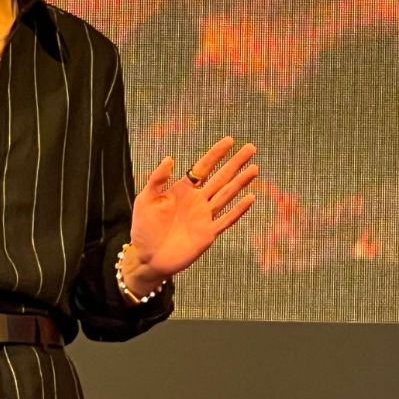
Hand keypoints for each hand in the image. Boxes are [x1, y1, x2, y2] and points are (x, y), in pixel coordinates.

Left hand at [128, 136, 257, 281]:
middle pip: (220, 178)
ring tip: (254, 169)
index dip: (216, 154)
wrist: (147, 257)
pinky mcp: (208, 233)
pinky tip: (250, 198)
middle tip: (250, 148)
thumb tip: (170, 158)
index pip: (202, 168)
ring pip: (227, 195)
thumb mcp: (145, 200)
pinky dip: (238, 210)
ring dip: (241, 182)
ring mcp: (204, 216)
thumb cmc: (143, 228)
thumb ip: (157, 180)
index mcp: (182, 190)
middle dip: (235, 163)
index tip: (230, 140)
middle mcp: (197, 200)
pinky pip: (226, 219)